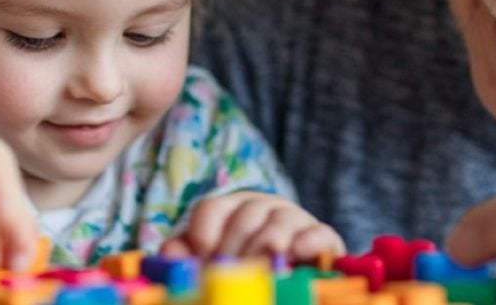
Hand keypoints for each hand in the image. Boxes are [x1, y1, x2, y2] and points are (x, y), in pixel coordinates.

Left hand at [161, 191, 345, 261]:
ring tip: (262, 265)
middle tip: (232, 272)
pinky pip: (320, 233)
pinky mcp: (325, 240)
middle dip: (236, 245)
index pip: (212, 208)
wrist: (294, 287)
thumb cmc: (245, 275)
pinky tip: (295, 254)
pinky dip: (308, 242)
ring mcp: (296, 221)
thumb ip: (187, 257)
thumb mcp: (211, 265)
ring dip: (267, 243)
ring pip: (281, 220)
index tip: (203, 255)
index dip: (205, 231)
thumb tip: (170, 253)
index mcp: (232, 211)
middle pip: (246, 214)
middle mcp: (264, 208)